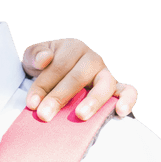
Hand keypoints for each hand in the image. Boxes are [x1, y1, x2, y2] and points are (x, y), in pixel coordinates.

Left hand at [21, 37, 137, 121]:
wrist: (61, 61)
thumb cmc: (47, 61)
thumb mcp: (35, 54)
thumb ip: (35, 53)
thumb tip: (44, 59)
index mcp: (74, 46)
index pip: (58, 66)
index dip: (43, 85)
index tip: (31, 104)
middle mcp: (94, 56)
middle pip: (78, 77)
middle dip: (60, 97)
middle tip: (44, 115)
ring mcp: (108, 71)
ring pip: (105, 83)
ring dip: (93, 100)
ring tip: (81, 115)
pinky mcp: (118, 85)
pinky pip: (128, 89)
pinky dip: (128, 100)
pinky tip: (121, 112)